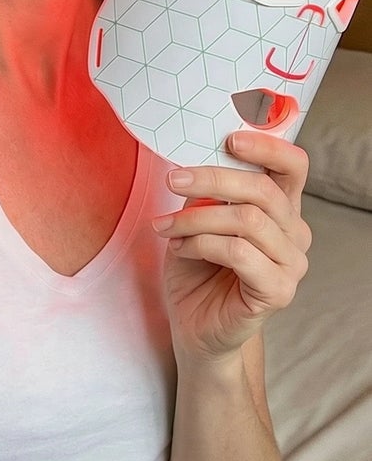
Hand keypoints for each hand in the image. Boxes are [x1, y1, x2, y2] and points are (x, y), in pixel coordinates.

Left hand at [154, 131, 312, 366]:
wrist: (195, 321)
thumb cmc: (197, 265)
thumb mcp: (197, 217)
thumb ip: (208, 191)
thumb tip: (195, 159)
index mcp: (280, 208)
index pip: (293, 167)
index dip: (267, 146)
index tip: (230, 139)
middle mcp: (294, 233)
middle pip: (262, 190)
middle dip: (210, 180)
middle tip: (172, 180)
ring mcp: (292, 264)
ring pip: (246, 220)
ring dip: (195, 218)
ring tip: (166, 227)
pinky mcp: (278, 291)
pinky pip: (239, 252)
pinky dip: (200, 244)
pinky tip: (180, 249)